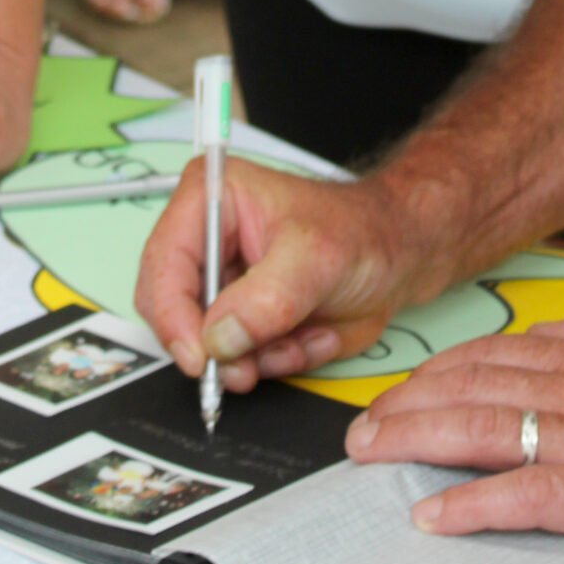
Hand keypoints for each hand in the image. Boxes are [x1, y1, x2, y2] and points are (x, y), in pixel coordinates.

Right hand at [136, 154, 424, 391]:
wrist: (398, 258)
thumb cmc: (363, 234)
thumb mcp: (318, 259)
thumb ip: (266, 299)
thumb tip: (219, 338)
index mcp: (210, 197)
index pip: (164, 262)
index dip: (173, 316)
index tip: (200, 358)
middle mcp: (205, 238)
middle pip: (171, 309)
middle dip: (216, 346)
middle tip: (249, 366)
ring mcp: (221, 281)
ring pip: (203, 344)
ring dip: (255, 356)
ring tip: (302, 337)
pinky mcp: (238, 316)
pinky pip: (235, 360)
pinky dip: (272, 361)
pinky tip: (307, 337)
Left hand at [343, 319, 563, 562]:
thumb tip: (550, 343)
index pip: (493, 356)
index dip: (436, 373)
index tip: (401, 390)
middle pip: (473, 386)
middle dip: (407, 405)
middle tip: (362, 426)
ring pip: (485, 429)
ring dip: (417, 441)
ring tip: (372, 456)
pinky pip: (525, 495)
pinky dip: (472, 504)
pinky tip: (435, 513)